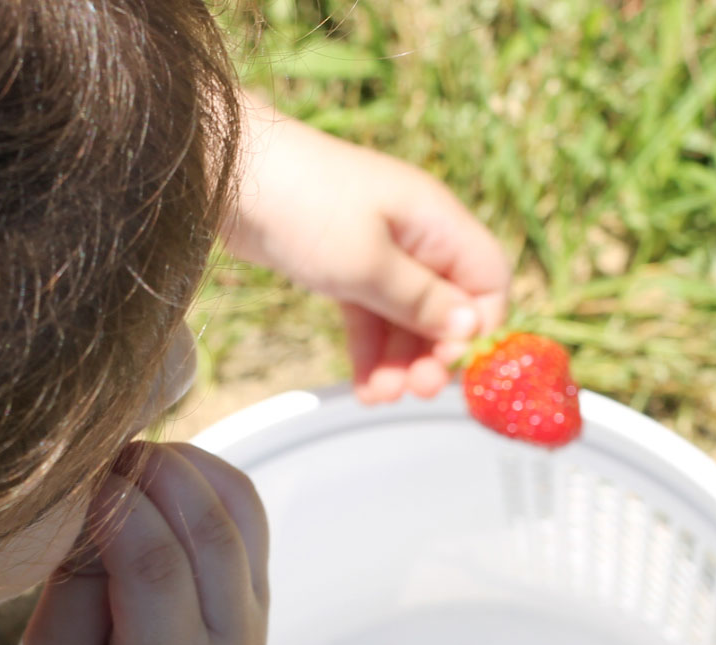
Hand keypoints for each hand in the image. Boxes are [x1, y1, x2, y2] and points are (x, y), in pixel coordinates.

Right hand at [22, 443, 269, 644]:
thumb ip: (73, 588)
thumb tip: (97, 499)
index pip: (156, 570)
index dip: (116, 508)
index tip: (73, 479)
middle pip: (210, 531)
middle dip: (154, 473)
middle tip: (100, 451)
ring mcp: (257, 616)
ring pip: (241, 509)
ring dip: (186, 466)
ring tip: (127, 459)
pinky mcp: (260, 591)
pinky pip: (247, 511)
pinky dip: (207, 475)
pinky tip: (159, 472)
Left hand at [225, 99, 511, 404]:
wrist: (228, 176)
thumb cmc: (304, 208)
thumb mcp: (367, 264)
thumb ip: (421, 300)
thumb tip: (472, 329)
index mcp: (437, 221)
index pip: (487, 279)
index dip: (478, 326)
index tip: (450, 362)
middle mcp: (416, 235)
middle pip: (447, 305)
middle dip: (434, 352)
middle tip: (415, 392)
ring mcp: (379, 249)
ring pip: (406, 316)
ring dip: (399, 360)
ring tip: (380, 397)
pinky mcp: (344, 264)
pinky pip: (371, 314)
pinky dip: (371, 349)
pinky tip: (365, 386)